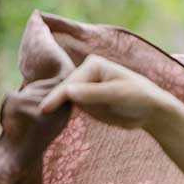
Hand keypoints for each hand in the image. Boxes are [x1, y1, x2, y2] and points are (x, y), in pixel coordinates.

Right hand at [37, 54, 169, 130]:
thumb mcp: (117, 94)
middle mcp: (85, 73)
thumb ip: (93, 94)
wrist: (151, 111)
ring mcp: (84, 88)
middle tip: (32, 113)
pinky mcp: (86, 102)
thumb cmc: (139, 97)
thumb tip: (68, 91)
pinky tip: (47, 118)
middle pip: (63, 90)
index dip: (57, 97)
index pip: (70, 83)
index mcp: (93, 64)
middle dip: (49, 101)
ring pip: (63, 99)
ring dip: (51, 107)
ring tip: (33, 115)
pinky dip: (59, 112)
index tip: (44, 109)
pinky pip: (69, 107)